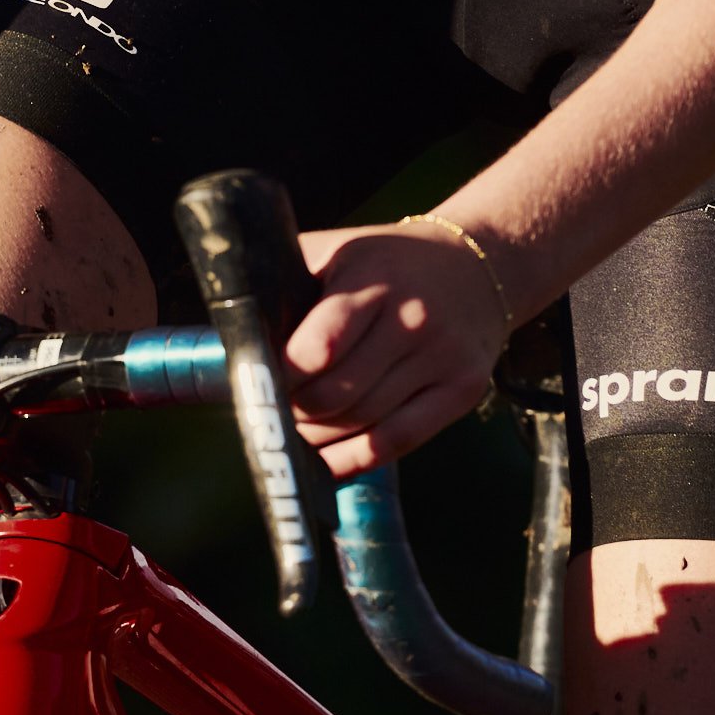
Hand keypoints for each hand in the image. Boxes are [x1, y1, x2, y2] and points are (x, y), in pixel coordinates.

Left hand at [285, 220, 510, 478]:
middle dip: (296, 409)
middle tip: (277, 407)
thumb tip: (234, 335)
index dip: (285, 374)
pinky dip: (355, 460)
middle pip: (338, 393)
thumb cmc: (388, 263)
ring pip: (364, 422)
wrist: (480, 264)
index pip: (323, 343)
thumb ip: (289, 283)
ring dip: (319, 437)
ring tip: (298, 429)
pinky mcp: (462, 390)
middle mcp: (414, 320)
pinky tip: (327, 462)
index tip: (262, 379)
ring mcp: (443, 358)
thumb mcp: (338, 251)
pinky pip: (399, 441)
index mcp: (375, 280)